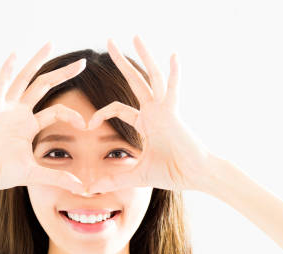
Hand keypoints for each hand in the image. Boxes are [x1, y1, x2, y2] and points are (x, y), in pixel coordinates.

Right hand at [0, 41, 88, 193]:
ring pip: (26, 79)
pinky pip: (1, 85)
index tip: (86, 124)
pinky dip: (7, 70)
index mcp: (29, 125)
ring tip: (51, 44)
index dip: (73, 115)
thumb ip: (58, 177)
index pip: (56, 111)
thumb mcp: (34, 174)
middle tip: (83, 62)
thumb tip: (82, 188)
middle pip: (44, 86)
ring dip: (38, 62)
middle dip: (63, 74)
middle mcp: (19, 112)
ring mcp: (6, 108)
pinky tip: (15, 54)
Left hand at [86, 35, 213, 193]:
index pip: (118, 108)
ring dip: (143, 56)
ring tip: (134, 36)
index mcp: (146, 122)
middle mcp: (154, 111)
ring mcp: (164, 109)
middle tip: (109, 41)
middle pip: (134, 80)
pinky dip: (174, 74)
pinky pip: (173, 90)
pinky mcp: (174, 113)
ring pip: (151, 76)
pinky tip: (173, 55)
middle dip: (121, 61)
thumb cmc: (173, 172)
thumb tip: (90, 188)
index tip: (87, 124)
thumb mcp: (137, 175)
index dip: (100, 113)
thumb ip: (114, 179)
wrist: (195, 175)